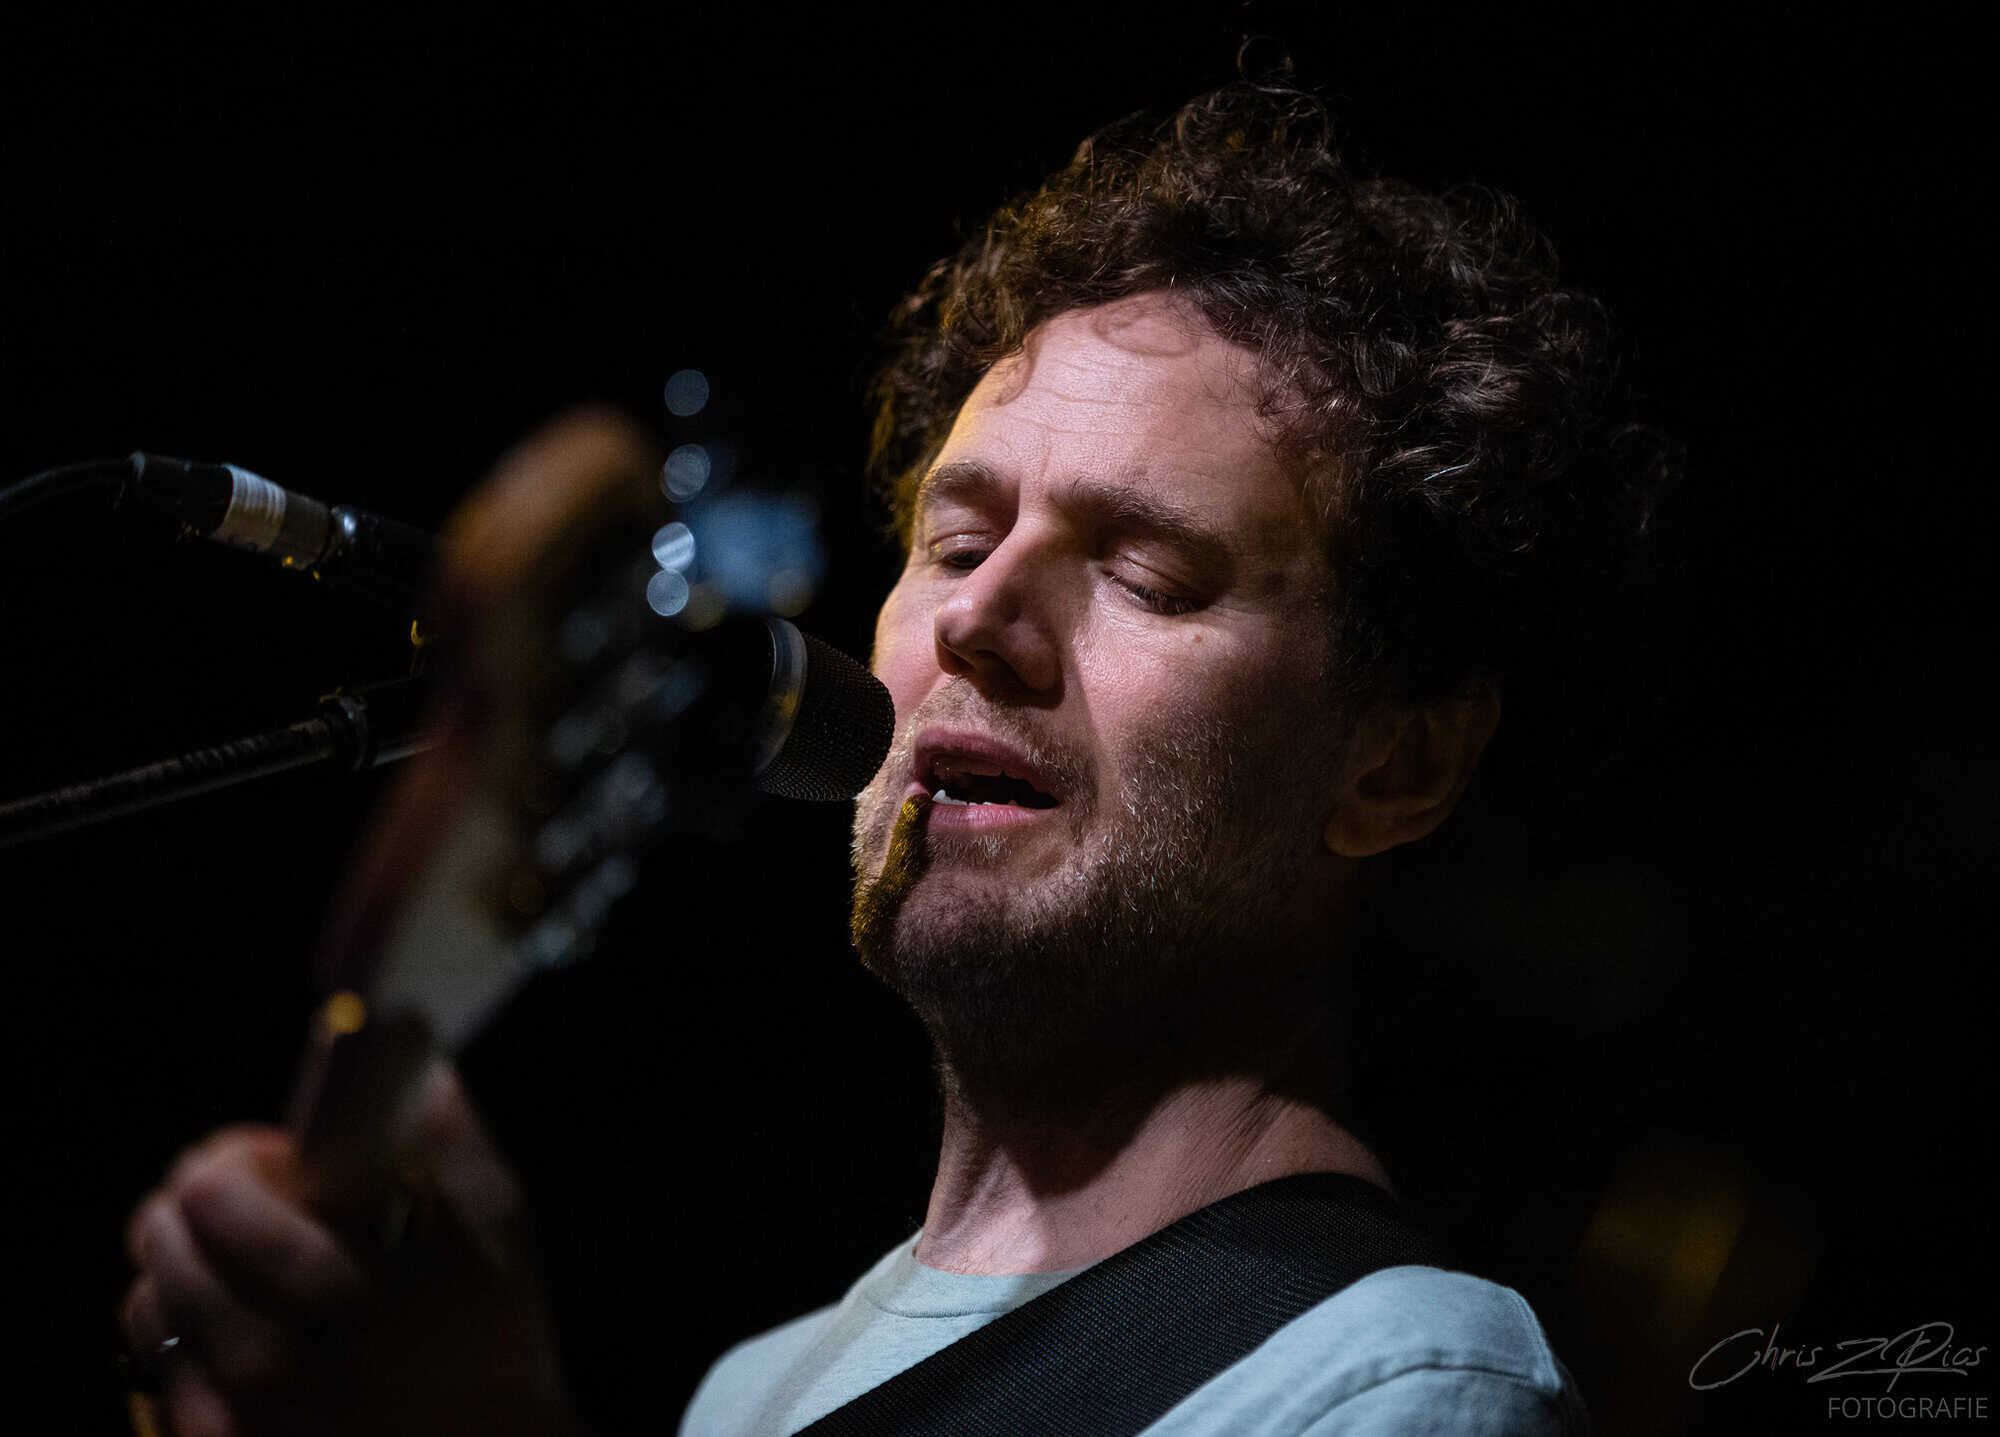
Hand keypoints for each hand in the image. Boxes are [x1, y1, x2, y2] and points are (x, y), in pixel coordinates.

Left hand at [121, 1063, 581, 1436]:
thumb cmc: (492, 1326)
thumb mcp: (497, 1223)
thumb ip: (450, 1137)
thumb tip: (401, 1054)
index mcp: (371, 1290)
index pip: (237, 1206)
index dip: (233, 1164)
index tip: (252, 1156)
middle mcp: (305, 1363)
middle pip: (179, 1257)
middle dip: (179, 1210)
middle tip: (198, 1193)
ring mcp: (262, 1420)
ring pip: (154, 1314)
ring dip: (164, 1268)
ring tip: (198, 1251)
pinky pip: (155, 1384)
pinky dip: (164, 1341)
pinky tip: (203, 1323)